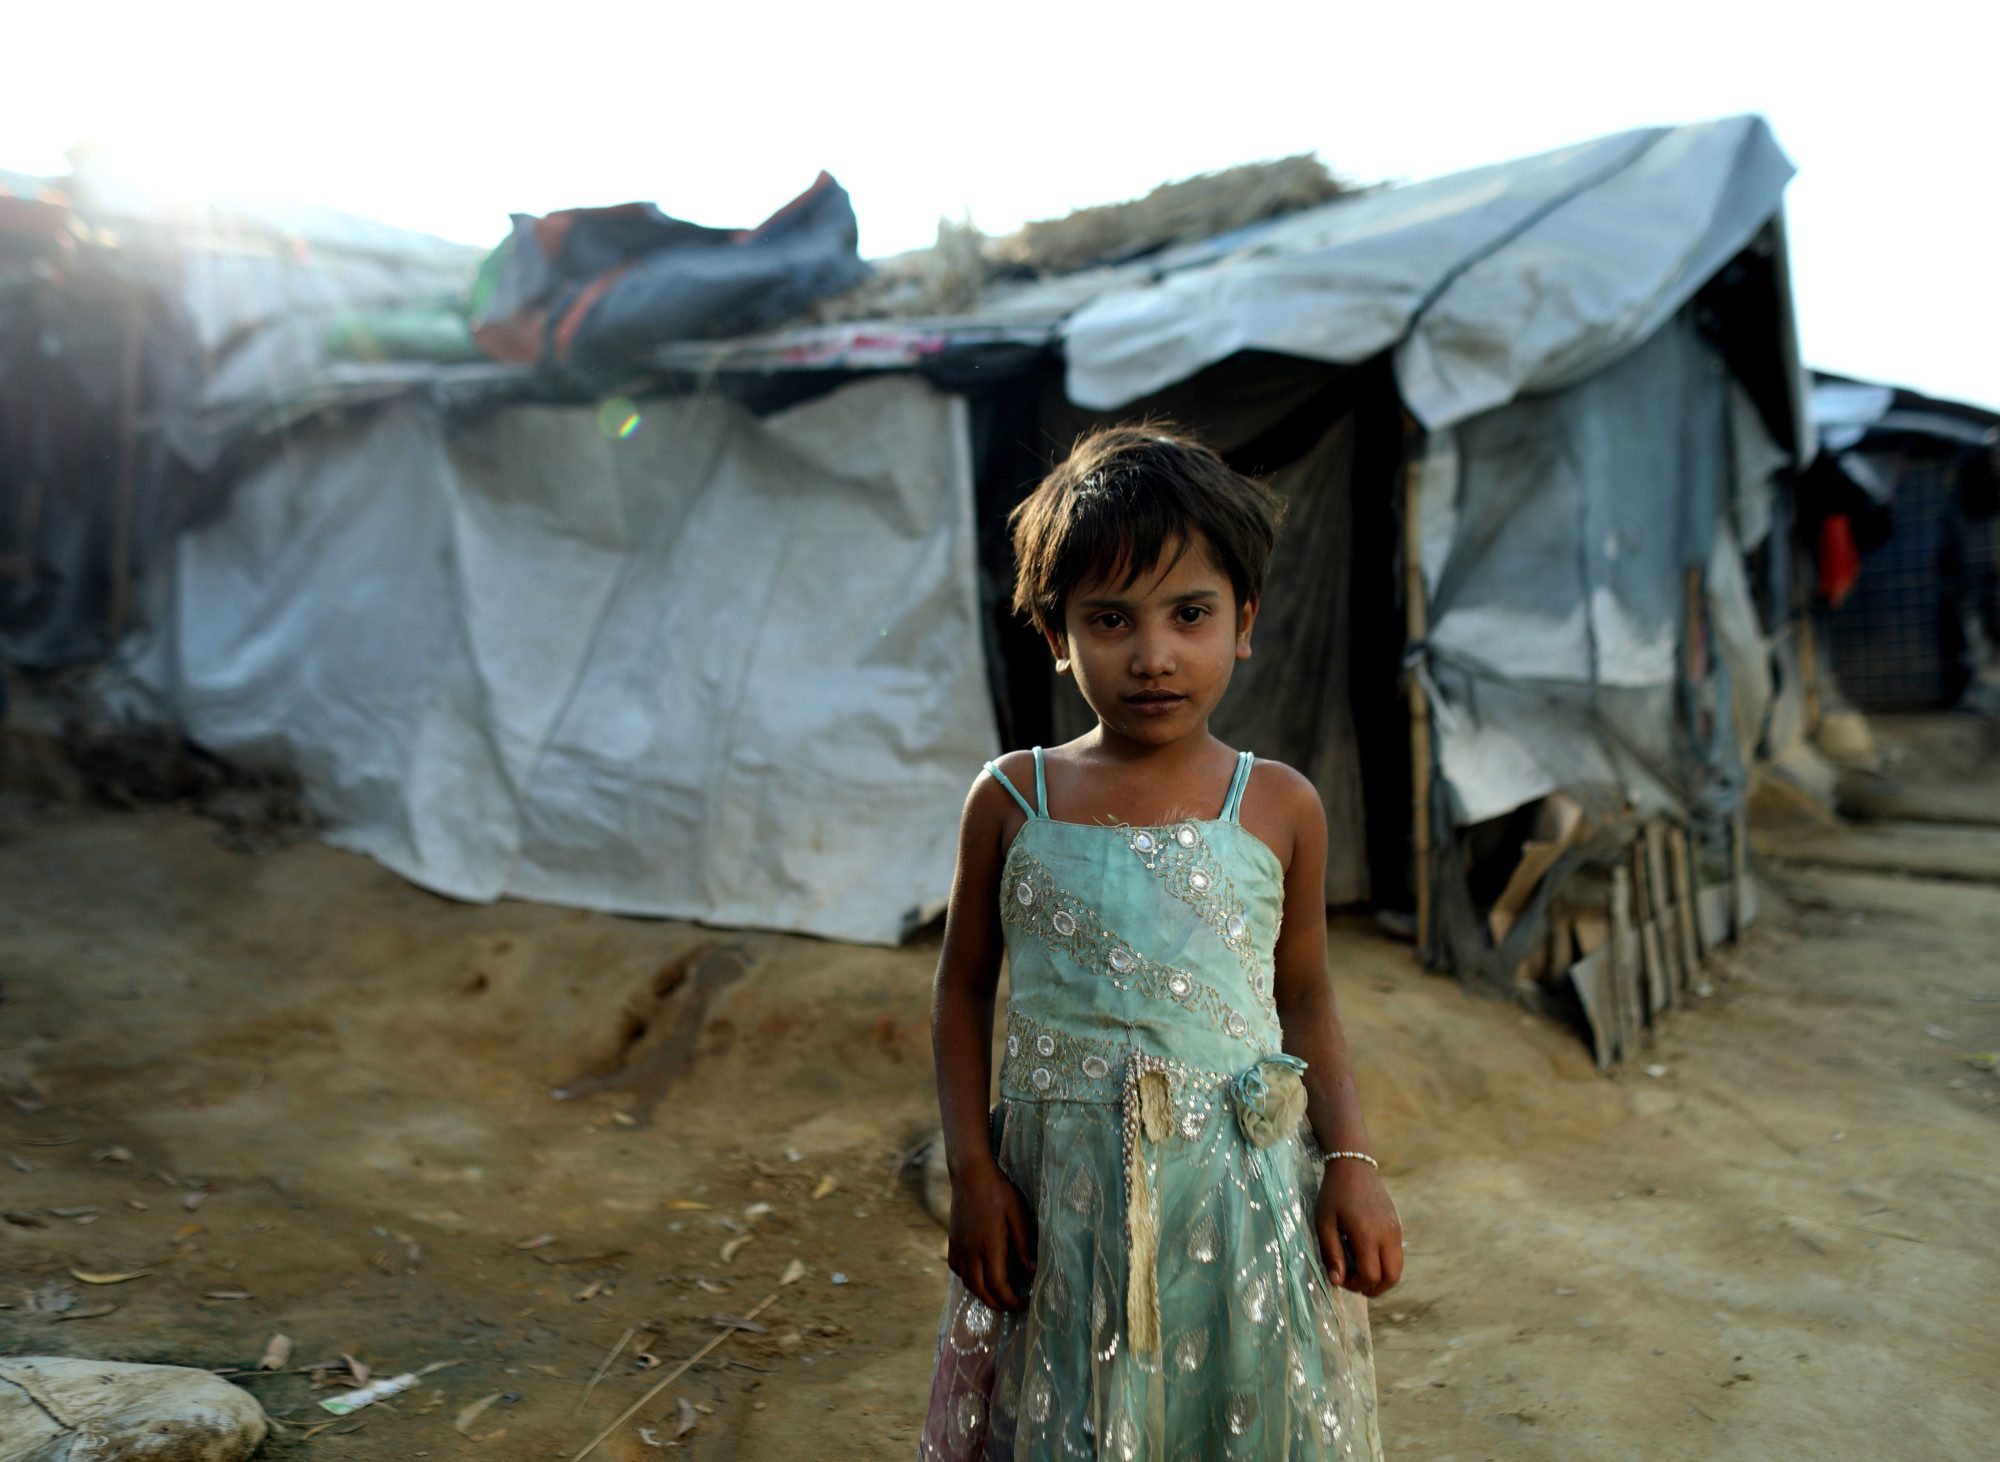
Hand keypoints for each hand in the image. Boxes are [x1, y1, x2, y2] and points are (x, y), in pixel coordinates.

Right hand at [946, 1158, 1037, 1311]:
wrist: (970, 1175)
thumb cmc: (999, 1193)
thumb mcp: (1018, 1216)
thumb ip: (1024, 1246)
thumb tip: (1033, 1271)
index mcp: (989, 1248)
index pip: (998, 1286)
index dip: (1010, 1300)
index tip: (1021, 1304)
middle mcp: (971, 1253)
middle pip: (980, 1290)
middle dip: (996, 1303)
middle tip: (1010, 1307)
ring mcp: (959, 1247)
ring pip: (967, 1282)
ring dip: (981, 1293)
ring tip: (996, 1295)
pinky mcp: (952, 1241)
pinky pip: (956, 1269)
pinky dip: (967, 1279)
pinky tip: (977, 1275)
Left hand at [1316, 1159, 1401, 1297]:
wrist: (1354, 1166)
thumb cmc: (1334, 1194)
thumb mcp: (1324, 1223)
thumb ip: (1331, 1253)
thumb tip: (1337, 1282)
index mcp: (1367, 1235)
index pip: (1371, 1275)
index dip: (1355, 1284)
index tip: (1340, 1278)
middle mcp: (1387, 1236)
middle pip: (1391, 1278)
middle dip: (1373, 1288)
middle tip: (1353, 1282)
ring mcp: (1395, 1231)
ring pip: (1397, 1269)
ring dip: (1380, 1278)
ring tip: (1358, 1270)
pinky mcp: (1397, 1227)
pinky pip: (1396, 1255)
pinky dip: (1385, 1264)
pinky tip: (1365, 1255)